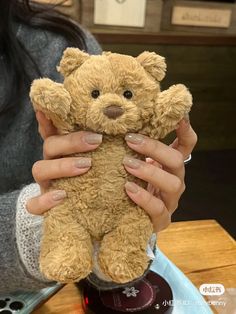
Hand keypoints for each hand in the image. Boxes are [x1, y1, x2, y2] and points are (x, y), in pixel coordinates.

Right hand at [26, 111, 101, 214]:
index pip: (52, 130)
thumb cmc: (101, 177)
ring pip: (40, 169)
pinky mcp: (44, 205)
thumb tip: (117, 120)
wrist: (96, 209)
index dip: (48, 119)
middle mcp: (51, 162)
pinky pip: (34, 204)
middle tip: (96, 141)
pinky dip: (45, 200)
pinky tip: (62, 196)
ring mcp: (46, 183)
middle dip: (71, 142)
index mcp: (63, 150)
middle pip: (49, 146)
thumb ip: (103, 142)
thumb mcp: (103, 157)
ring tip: (86, 166)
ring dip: (62, 166)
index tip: (51, 108)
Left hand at [123, 116, 196, 231]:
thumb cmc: (129, 183)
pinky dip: (143, 197)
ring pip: (172, 183)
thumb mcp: (133, 162)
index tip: (178, 116)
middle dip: (155, 148)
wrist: (125, 215)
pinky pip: (158, 208)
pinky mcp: (162, 219)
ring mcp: (170, 200)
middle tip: (130, 140)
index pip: (186, 145)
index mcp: (170, 165)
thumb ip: (132, 148)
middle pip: (177, 160)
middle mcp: (175, 180)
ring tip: (127, 164)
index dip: (185, 130)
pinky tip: (128, 188)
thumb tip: (122, 126)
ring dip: (150, 172)